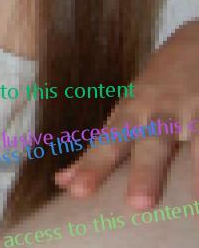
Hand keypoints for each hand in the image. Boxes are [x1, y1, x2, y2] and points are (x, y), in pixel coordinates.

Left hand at [55, 21, 198, 206]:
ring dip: (196, 170)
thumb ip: (98, 150)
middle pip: (151, 142)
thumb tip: (62, 181)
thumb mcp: (125, 111)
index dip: (92, 166)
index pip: (108, 143)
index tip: (76, 191)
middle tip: (138, 205)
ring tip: (195, 200)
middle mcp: (160, 112)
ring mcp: (192, 110)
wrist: (196, 43)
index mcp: (131, 113)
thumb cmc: (155, 88)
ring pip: (196, 140)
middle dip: (144, 172)